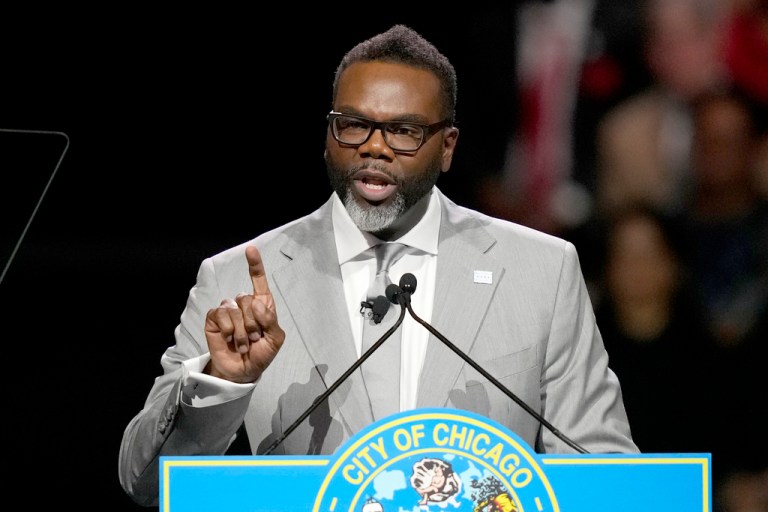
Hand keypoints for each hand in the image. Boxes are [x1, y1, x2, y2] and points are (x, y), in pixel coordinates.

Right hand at [204, 246, 284, 382]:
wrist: (244, 371)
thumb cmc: (261, 354)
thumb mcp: (275, 339)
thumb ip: (270, 320)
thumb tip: (256, 304)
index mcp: (262, 305)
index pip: (258, 281)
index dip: (255, 265)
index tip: (251, 249)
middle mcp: (245, 305)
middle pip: (247, 298)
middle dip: (253, 322)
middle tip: (254, 338)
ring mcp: (228, 311)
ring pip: (235, 308)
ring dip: (242, 331)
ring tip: (243, 343)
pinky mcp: (214, 319)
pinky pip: (221, 315)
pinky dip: (229, 329)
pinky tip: (230, 340)